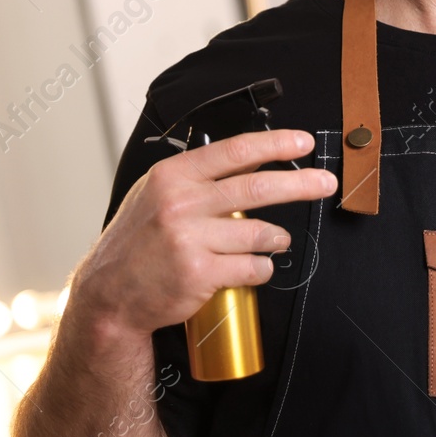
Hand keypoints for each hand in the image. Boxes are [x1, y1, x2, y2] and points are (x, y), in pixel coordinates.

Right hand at [70, 129, 336, 338]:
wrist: (110, 293)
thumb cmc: (138, 241)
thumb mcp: (157, 194)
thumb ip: (199, 176)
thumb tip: (251, 158)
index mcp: (173, 176)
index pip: (235, 151)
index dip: (276, 144)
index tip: (304, 142)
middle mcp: (180, 204)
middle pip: (257, 188)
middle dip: (300, 184)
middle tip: (325, 183)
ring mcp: (189, 240)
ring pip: (260, 233)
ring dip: (277, 238)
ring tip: (276, 240)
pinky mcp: (199, 274)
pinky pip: (252, 267)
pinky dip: (262, 267)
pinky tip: (255, 267)